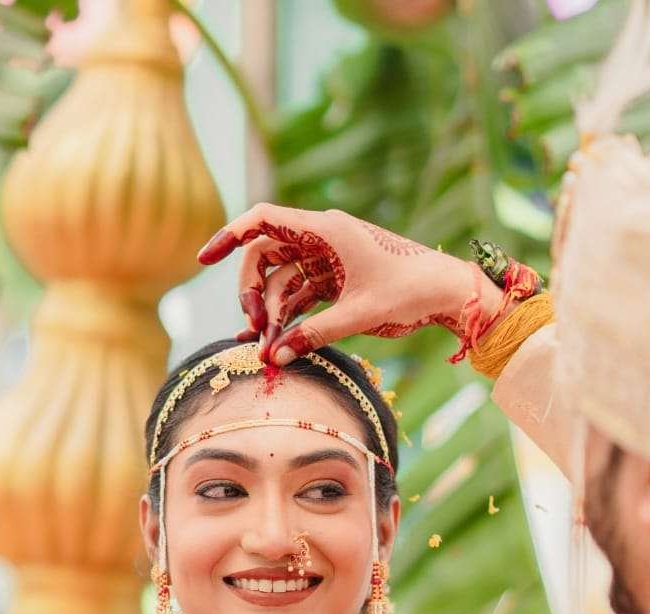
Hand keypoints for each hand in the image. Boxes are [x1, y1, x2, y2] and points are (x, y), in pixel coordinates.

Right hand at [197, 203, 504, 363]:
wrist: (446, 293)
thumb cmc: (409, 293)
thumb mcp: (359, 315)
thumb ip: (315, 334)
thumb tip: (276, 356)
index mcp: (326, 230)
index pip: (264, 220)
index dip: (229, 235)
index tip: (204, 259)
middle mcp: (323, 239)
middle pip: (265, 256)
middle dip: (252, 291)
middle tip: (253, 327)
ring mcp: (328, 260)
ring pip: (281, 280)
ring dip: (270, 311)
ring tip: (266, 345)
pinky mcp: (336, 281)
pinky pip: (299, 295)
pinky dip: (286, 316)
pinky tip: (274, 342)